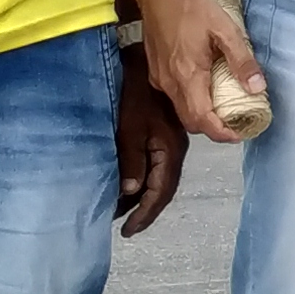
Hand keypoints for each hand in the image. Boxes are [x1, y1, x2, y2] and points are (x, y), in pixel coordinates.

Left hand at [113, 49, 186, 235]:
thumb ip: (132, 161)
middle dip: (144, 209)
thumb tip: (131, 191)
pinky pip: (155, 165)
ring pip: (159, 177)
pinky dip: (141, 179)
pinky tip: (127, 183)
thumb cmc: (134, 95)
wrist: (142, 62)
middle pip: (163, 188)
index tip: (127, 231)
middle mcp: (174, 150)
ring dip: (141, 195)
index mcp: (170, 150)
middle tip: (123, 226)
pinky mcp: (162, 134)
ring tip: (120, 210)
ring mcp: (170, 142)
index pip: (161, 192)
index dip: (145, 214)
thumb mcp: (129, 128)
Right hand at [144, 0, 266, 146]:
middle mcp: (169, 83)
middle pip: (191, 121)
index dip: (221, 133)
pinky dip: (191, 101)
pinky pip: (174, 96)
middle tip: (237, 122)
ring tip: (226, 108)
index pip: (202, 120)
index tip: (240, 134)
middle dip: (214, 128)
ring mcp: (159, 78)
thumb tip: (258, 88)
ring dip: (202, 116)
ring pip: (181, 110)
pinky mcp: (155, 72)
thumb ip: (242, 61)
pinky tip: (207, 88)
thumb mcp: (225, 31)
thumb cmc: (193, 8)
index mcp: (188, 76)